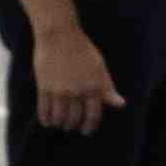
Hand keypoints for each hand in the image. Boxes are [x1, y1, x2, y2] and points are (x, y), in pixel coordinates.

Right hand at [28, 14, 116, 131]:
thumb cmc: (82, 49)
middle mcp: (77, 92)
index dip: (90, 126)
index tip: (86, 131)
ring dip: (60, 124)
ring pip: (59, 117)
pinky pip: (44, 110)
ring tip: (60, 123)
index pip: (93, 115)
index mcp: (93, 87)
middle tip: (72, 126)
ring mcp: (59, 90)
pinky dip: (46, 119)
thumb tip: (120, 105)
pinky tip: (47, 122)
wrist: (59, 34)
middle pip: (75, 119)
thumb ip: (108, 88)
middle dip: (73, 126)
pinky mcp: (44, 87)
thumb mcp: (100, 67)